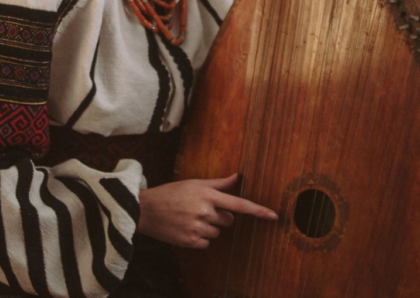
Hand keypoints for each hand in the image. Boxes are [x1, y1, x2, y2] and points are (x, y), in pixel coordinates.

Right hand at [137, 173, 277, 248]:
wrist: (146, 210)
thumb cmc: (171, 194)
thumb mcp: (193, 183)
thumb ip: (218, 183)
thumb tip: (238, 176)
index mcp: (207, 195)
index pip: (239, 204)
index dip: (258, 210)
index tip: (274, 216)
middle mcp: (204, 211)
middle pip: (228, 220)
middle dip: (218, 216)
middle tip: (199, 210)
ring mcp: (197, 227)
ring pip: (217, 233)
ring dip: (208, 227)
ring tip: (189, 218)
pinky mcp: (190, 241)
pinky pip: (207, 243)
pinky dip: (199, 238)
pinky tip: (186, 228)